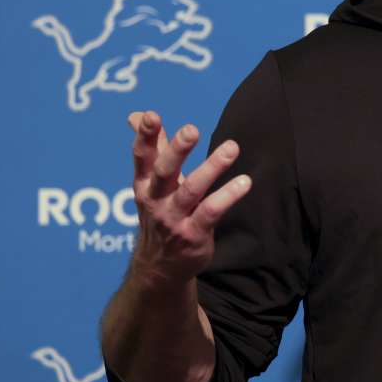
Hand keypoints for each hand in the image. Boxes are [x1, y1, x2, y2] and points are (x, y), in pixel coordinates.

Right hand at [126, 111, 251, 292]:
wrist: (159, 267)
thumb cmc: (160, 212)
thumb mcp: (150, 182)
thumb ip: (151, 147)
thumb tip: (136, 114)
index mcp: (144, 183)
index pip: (142, 157)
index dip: (145, 136)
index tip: (151, 116)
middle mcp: (156, 200)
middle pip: (164, 171)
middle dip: (176, 150)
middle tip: (191, 129)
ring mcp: (174, 219)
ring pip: (192, 190)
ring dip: (212, 168)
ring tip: (231, 147)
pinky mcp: (194, 234)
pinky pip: (211, 213)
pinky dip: (227, 197)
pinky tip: (245, 182)